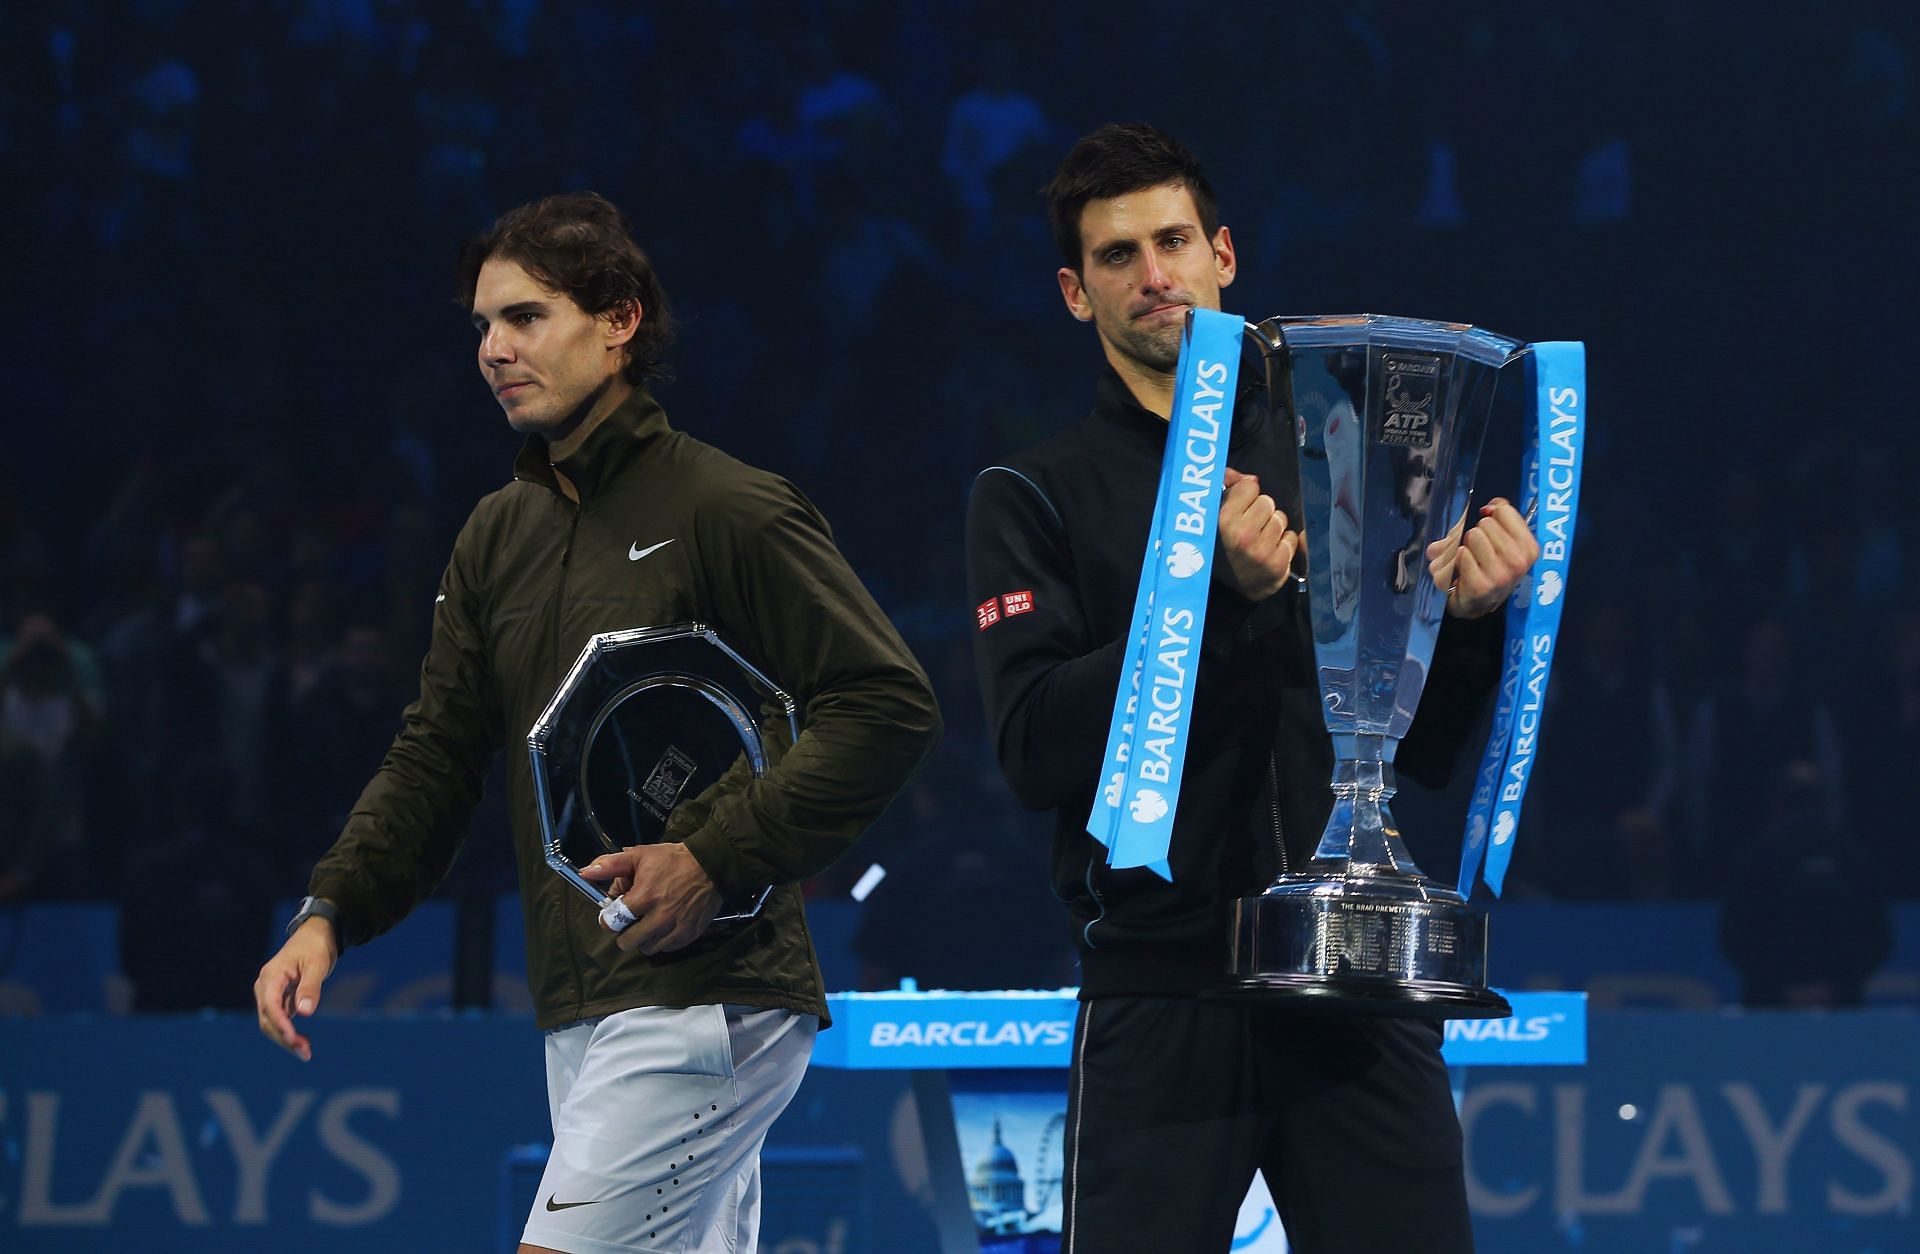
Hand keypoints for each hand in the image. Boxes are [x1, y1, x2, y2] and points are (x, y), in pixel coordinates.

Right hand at [253, 916, 338, 1061]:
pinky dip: (289, 1031)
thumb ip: (311, 987)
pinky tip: (302, 1042)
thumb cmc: (316, 946)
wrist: (317, 935)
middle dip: (284, 1037)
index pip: (270, 1005)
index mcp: (271, 976)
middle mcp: (265, 986)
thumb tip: (305, 1013)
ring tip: (305, 1052)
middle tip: (305, 1052)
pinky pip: (280, 1019)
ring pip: (271, 1022)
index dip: (280, 1024)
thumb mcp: (317, 964)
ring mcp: (270, 993)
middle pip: (267, 1019)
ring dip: (285, 1038)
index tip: (293, 1039)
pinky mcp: (279, 998)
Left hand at [582, 843, 722, 955]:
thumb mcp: (640, 856)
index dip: (608, 919)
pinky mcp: (688, 935)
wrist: (711, 865)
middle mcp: (659, 918)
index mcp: (644, 897)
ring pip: (646, 948)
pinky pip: (666, 949)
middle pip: (627, 942)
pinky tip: (663, 926)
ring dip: (643, 939)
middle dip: (624, 932)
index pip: (613, 922)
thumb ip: (610, 865)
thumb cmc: (673, 860)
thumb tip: (585, 872)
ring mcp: (675, 929)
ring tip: (648, 923)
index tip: (612, 914)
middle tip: (631, 919)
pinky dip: (661, 941)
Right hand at [1217, 468, 1299, 600]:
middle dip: (1261, 512)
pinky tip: (1269, 552)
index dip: (1246, 496)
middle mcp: (1242, 534)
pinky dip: (1283, 545)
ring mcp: (1261, 551)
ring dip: (1273, 528)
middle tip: (1250, 528)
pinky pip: (1292, 539)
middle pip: (1267, 502)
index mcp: (1223, 519)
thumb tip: (1249, 477)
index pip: (1249, 487)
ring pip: (1281, 519)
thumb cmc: (1219, 549)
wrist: (1226, 591)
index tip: (1240, 508)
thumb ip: (1228, 489)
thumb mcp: (1214, 518)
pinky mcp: (1278, 565)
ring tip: (1259, 540)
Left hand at [1426, 497, 1539, 618]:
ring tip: (1466, 560)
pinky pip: (1462, 554)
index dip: (1491, 514)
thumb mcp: (1499, 540)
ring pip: (1473, 535)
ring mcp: (1500, 575)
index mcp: (1528, 548)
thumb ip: (1498, 515)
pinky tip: (1459, 571)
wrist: (1473, 603)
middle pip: (1485, 523)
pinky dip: (1454, 559)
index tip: (1489, 526)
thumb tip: (1490, 507)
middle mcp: (1518, 562)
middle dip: (1475, 533)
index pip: (1504, 510)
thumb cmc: (1485, 566)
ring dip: (1463, 545)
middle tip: (1475, 550)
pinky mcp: (1480, 586)